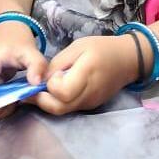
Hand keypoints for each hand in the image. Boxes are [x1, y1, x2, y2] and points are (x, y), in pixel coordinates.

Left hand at [24, 34, 138, 114]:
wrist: (127, 59)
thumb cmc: (102, 48)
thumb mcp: (78, 46)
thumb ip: (58, 63)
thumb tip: (40, 78)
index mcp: (86, 74)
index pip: (62, 92)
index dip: (51, 84)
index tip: (51, 73)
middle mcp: (88, 93)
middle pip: (58, 108)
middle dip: (41, 100)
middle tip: (30, 90)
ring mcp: (90, 103)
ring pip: (62, 111)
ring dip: (48, 102)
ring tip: (40, 89)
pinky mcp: (90, 106)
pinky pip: (70, 108)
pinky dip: (59, 102)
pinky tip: (55, 90)